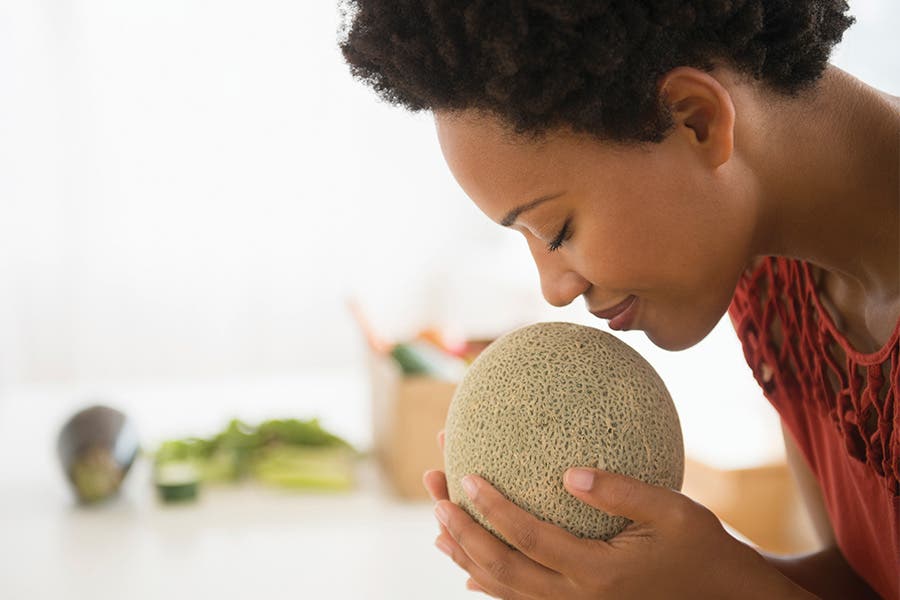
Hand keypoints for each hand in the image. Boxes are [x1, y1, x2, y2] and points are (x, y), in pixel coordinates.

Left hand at [423, 431, 810, 598]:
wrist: (721, 598)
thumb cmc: (700, 548)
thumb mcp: (673, 511)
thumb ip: (620, 491)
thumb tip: (569, 472)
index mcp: (597, 572)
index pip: (528, 538)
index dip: (493, 509)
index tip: (465, 475)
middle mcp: (577, 598)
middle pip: (501, 568)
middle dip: (461, 531)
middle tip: (436, 493)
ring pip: (504, 589)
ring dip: (466, 555)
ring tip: (438, 524)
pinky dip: (489, 583)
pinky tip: (469, 568)